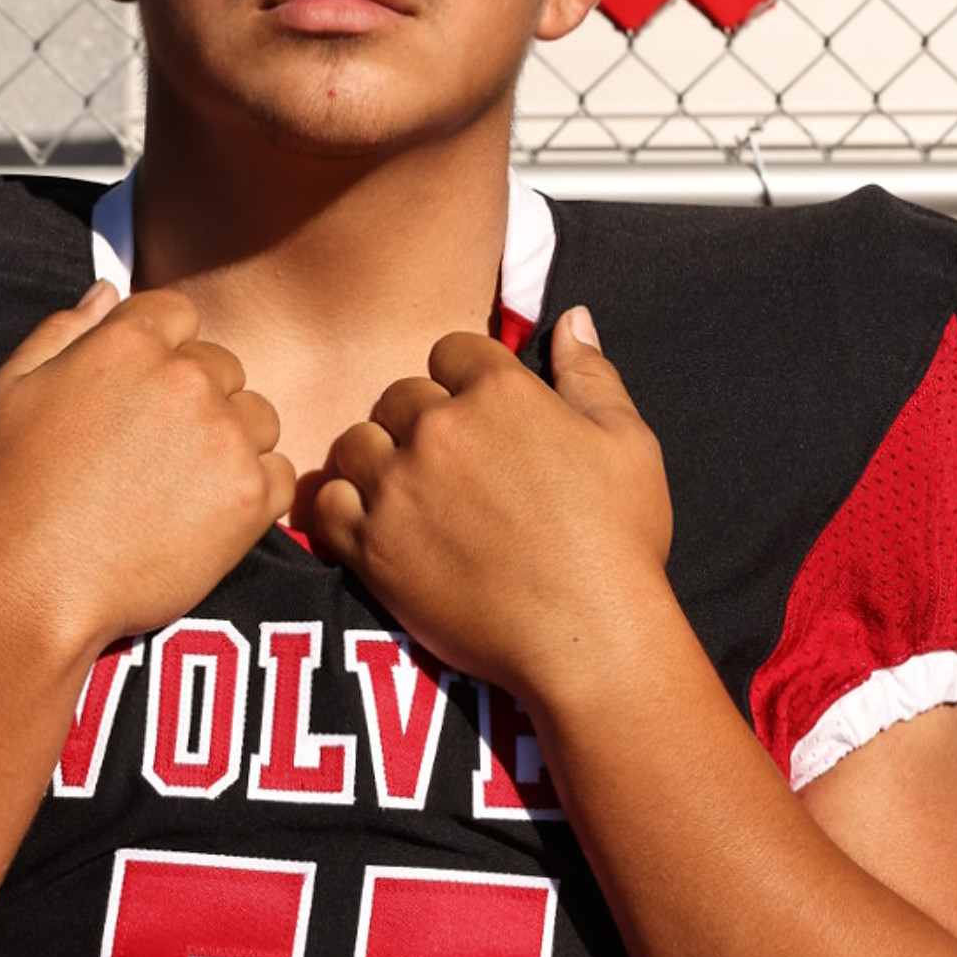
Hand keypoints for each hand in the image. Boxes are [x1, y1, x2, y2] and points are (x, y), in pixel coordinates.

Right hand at [0, 282, 293, 660]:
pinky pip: (276, 474)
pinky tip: (204, 518)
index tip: (140, 397)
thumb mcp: (8, 391)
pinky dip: (250, 493)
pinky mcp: (249, 496)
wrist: (30, 587)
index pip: (178, 313)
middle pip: (221, 366)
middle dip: (195, 400)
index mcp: (129, 342)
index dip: (161, 352)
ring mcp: (224, 436)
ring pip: (256, 417)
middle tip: (152, 456)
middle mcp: (186, 378)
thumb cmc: (8, 493)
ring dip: (230, 442)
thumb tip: (107, 291)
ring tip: (179, 488)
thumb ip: (63, 330)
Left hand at [311, 307, 671, 706]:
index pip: (450, 350)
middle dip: (421, 423)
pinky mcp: (372, 546)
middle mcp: (440, 428)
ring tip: (413, 498)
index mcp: (500, 390)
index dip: (465, 382)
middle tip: (453, 470)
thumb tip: (572, 318)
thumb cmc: (617, 541)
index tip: (483, 421)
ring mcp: (399, 486)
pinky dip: (345, 512)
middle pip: (399, 396)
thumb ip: (591, 373)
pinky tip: (378, 529)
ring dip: (380, 463)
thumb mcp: (628, 442)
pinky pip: (328, 505)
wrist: (589, 637)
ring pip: (358, 445)